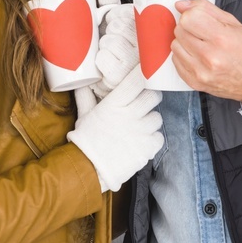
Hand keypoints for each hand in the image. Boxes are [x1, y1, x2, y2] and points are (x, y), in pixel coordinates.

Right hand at [67, 68, 162, 191]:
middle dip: (150, 98)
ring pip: (157, 117)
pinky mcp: (148, 147)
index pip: (136, 82)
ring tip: (139, 128)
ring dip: (150, 121)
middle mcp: (130, 115)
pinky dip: (152, 139)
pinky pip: (159, 137)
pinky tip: (141, 142)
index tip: (146, 73)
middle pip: (153, 96)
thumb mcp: (84, 115)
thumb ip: (86, 97)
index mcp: (114, 104)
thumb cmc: (86, 141)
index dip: (144, 75)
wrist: (88, 169)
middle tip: (144, 104)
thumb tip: (82, 81)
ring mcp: (141, 131)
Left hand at [93, 2, 137, 98]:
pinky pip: (103, 57)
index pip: (126, 14)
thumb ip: (112, 5)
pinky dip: (99, 58)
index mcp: (147, 33)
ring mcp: (133, 64)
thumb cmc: (114, 50)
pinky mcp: (120, 77)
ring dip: (103, 44)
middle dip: (108, 30)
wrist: (112, 83)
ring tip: (109, 51)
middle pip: (118, 26)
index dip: (114, 16)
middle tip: (110, 39)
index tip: (112, 23)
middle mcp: (144, 48)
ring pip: (110, 41)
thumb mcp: (116, 25)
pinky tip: (105, 62)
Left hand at [171, 0, 241, 102]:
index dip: (193, 15)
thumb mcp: (233, 23)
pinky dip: (183, 55)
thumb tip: (181, 4)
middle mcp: (209, 57)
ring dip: (184, 42)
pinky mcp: (194, 82)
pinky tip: (197, 56)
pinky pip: (176, 61)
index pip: (188, 18)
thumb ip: (206, 9)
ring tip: (200, 45)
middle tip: (202, 33)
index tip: (200, 19)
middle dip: (189, 27)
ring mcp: (200, 72)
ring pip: (175, 45)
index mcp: (221, 38)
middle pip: (180, 30)